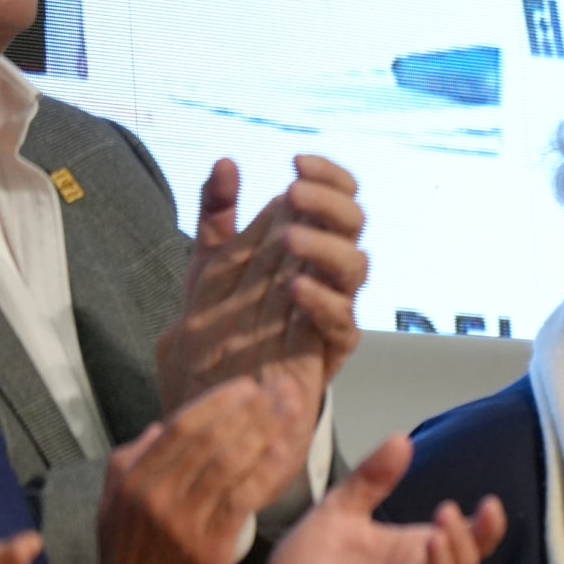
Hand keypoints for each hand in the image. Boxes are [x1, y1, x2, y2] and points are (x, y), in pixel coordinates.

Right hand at [96, 379, 296, 563]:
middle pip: (209, 436)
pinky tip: (288, 449)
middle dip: (251, 409)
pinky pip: (243, 496)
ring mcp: (179, 518)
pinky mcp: (207, 545)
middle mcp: (152, 492)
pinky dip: (266, 469)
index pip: (179, 425)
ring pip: (228, 461)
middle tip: (285, 389)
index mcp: (129, 478)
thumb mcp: (115, 509)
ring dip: (266, 430)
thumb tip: (160, 427)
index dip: (218, 401)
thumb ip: (132, 464)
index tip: (250, 385)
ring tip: (294, 409)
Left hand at [155, 155, 368, 481]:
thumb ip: (216, 215)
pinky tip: (292, 288)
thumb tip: (228, 163)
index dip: (327, 176)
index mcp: (300, 248)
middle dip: (330, 201)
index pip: (333, 199)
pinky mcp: (326, 352)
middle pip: (354, 225)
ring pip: (357, 268)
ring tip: (288, 240)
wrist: (209, 401)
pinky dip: (320, 300)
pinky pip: (342, 323)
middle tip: (295, 193)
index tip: (295, 162)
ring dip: (325, 246)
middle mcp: (321, 275)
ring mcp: (328, 312)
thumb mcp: (206, 267)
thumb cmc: (215, 335)